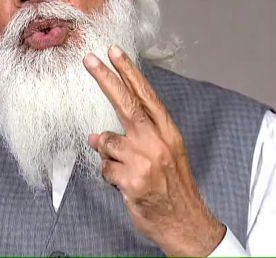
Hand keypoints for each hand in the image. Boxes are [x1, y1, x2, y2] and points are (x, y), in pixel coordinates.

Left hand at [84, 46, 224, 256]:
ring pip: (107, 143)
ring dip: (109, 158)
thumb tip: (99, 135)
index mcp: (168, 131)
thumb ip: (134, 139)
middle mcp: (158, 141)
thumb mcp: (164, 155)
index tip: (114, 52)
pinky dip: (110, 177)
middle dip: (105, 78)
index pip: (146, 95)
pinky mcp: (133, 179)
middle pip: (126, 103)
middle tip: (89, 59)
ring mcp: (145, 160)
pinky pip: (105, 169)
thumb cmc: (173, 188)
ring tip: (127, 172)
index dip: (129, 72)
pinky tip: (127, 187)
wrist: (186, 224)